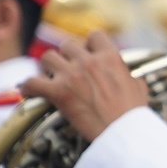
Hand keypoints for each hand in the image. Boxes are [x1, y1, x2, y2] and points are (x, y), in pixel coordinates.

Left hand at [22, 32, 148, 140]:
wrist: (122, 132)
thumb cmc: (132, 112)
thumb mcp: (138, 86)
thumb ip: (127, 74)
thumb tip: (127, 76)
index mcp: (110, 57)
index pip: (94, 35)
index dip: (90, 44)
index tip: (88, 53)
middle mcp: (89, 62)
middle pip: (67, 45)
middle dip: (67, 56)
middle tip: (69, 68)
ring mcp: (71, 76)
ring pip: (47, 57)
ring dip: (48, 67)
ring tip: (51, 76)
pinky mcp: (58, 92)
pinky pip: (32, 81)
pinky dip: (28, 87)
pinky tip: (29, 91)